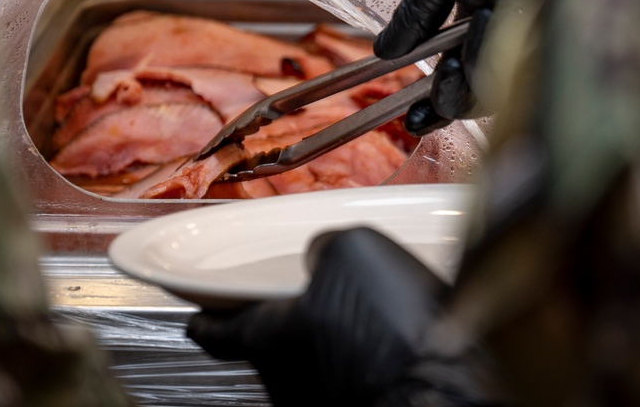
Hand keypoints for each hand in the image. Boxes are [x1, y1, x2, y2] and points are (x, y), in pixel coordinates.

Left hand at [187, 227, 496, 406]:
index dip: (203, 318)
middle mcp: (285, 379)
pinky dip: (363, 356)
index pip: (216, 331)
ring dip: (329, 339)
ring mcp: (322, 400)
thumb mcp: (354, 251)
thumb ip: (325, 248)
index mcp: (268, 337)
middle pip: (269, 345)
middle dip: (288, 320)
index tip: (194, 317)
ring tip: (372, 314)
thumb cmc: (390, 327)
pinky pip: (349, 374)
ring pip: (312, 361)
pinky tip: (397, 340)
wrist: (446, 391)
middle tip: (312, 296)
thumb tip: (325, 255)